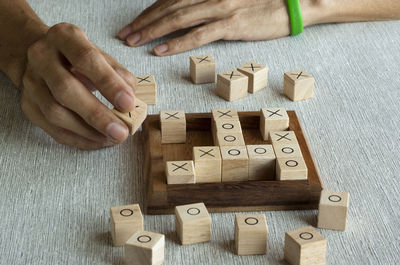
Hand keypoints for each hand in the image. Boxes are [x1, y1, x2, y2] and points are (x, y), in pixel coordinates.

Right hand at [21, 23, 136, 149]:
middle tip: (121, 131)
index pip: (86, 59)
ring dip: (88, 131)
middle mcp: (41, 57)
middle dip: (97, 114)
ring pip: (55, 113)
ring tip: (113, 138)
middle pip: (65, 89)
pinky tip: (98, 141)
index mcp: (64, 37)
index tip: (128, 103)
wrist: (44, 57)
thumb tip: (132, 102)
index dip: (109, 83)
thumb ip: (119, 75)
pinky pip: (52, 129)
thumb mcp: (101, 56)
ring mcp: (31, 82)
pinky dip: (79, 139)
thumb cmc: (79, 58)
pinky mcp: (28, 105)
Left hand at [117, 0, 320, 55]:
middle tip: (125, 35)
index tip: (133, 23)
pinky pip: (198, 35)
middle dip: (143, 21)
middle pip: (168, 7)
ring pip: (177, 19)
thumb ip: (208, 2)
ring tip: (134, 42)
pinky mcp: (231, 25)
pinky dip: (177, 43)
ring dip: (152, 31)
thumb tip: (187, 12)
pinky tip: (160, 50)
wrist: (295, 1)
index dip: (149, 11)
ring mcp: (220, 7)